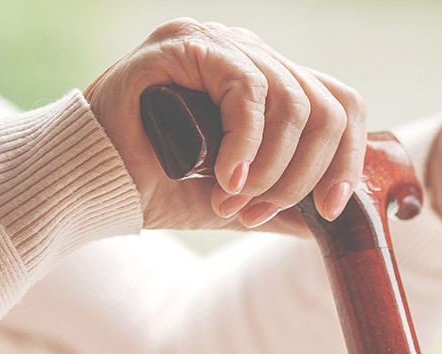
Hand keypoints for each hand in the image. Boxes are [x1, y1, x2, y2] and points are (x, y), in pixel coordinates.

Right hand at [84, 18, 365, 234]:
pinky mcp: (189, 44)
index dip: (348, 158)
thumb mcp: (242, 198)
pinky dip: (246, 145)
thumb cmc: (161, 188)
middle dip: (305, 174)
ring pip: (293, 102)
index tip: (330, 209)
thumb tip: (330, 222)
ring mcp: (221, 42)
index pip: (339, 105)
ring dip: (272, 167)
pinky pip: (247, 91)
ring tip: (236, 201)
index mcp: (270, 82)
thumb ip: (286, 203)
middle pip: (326, 106)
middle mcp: (252, 54)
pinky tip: (227, 178)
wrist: (93, 186)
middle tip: (262, 211)